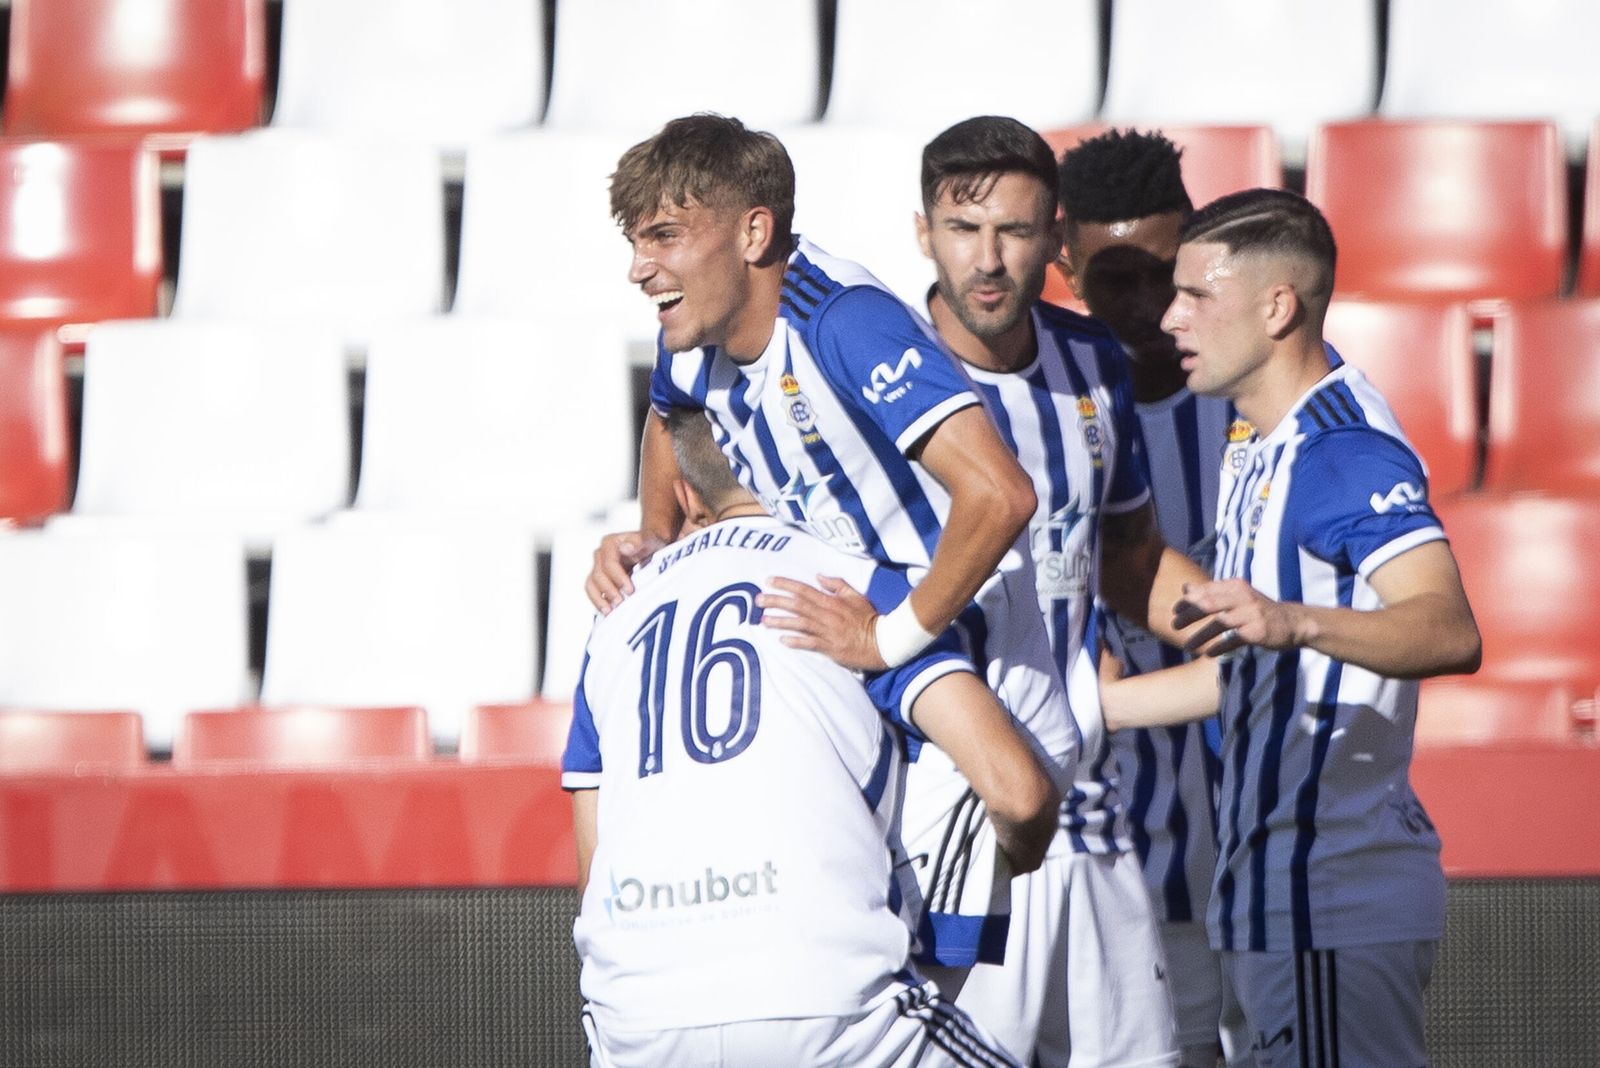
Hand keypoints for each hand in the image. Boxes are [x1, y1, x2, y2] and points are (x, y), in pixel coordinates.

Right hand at [585, 530, 665, 613]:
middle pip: (598, 575)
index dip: (618, 577)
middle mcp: (601, 555)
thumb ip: (639, 541)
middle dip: (609, 590)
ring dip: (600, 599)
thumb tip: (626, 547)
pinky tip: (607, 612)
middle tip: (621, 603)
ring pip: (591, 585)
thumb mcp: (650, 540)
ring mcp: (598, 568)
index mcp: (610, 543)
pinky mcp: (599, 581)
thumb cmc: (651, 544)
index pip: (609, 562)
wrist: (651, 550)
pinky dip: (598, 602)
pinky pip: (593, 592)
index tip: (630, 590)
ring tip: (610, 611)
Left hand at [756, 575, 887, 670]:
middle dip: (776, 601)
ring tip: (764, 620)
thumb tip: (819, 576)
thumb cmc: (869, 618)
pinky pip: (810, 644)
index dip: (785, 584)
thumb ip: (837, 585)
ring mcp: (828, 632)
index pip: (804, 590)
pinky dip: (796, 642)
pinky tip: (782, 640)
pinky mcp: (830, 648)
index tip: (769, 581)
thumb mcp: (856, 596)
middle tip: (758, 600)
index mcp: (832, 601)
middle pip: (797, 605)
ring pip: (800, 624)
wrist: (883, 642)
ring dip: (781, 622)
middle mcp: (827, 615)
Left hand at [1173, 579, 1309, 656]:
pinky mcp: (1258, 631)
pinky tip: (1209, 654)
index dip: (1188, 601)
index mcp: (1235, 586)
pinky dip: (1219, 647)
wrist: (1293, 622)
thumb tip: (1185, 588)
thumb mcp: (1237, 595)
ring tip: (1187, 646)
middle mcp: (1243, 597)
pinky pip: (1234, 640)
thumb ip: (1212, 592)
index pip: (1206, 591)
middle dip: (1189, 615)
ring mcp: (1251, 614)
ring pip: (1219, 622)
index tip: (1175, 611)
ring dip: (1200, 635)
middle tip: (1175, 626)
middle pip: (1209, 604)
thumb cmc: (1259, 609)